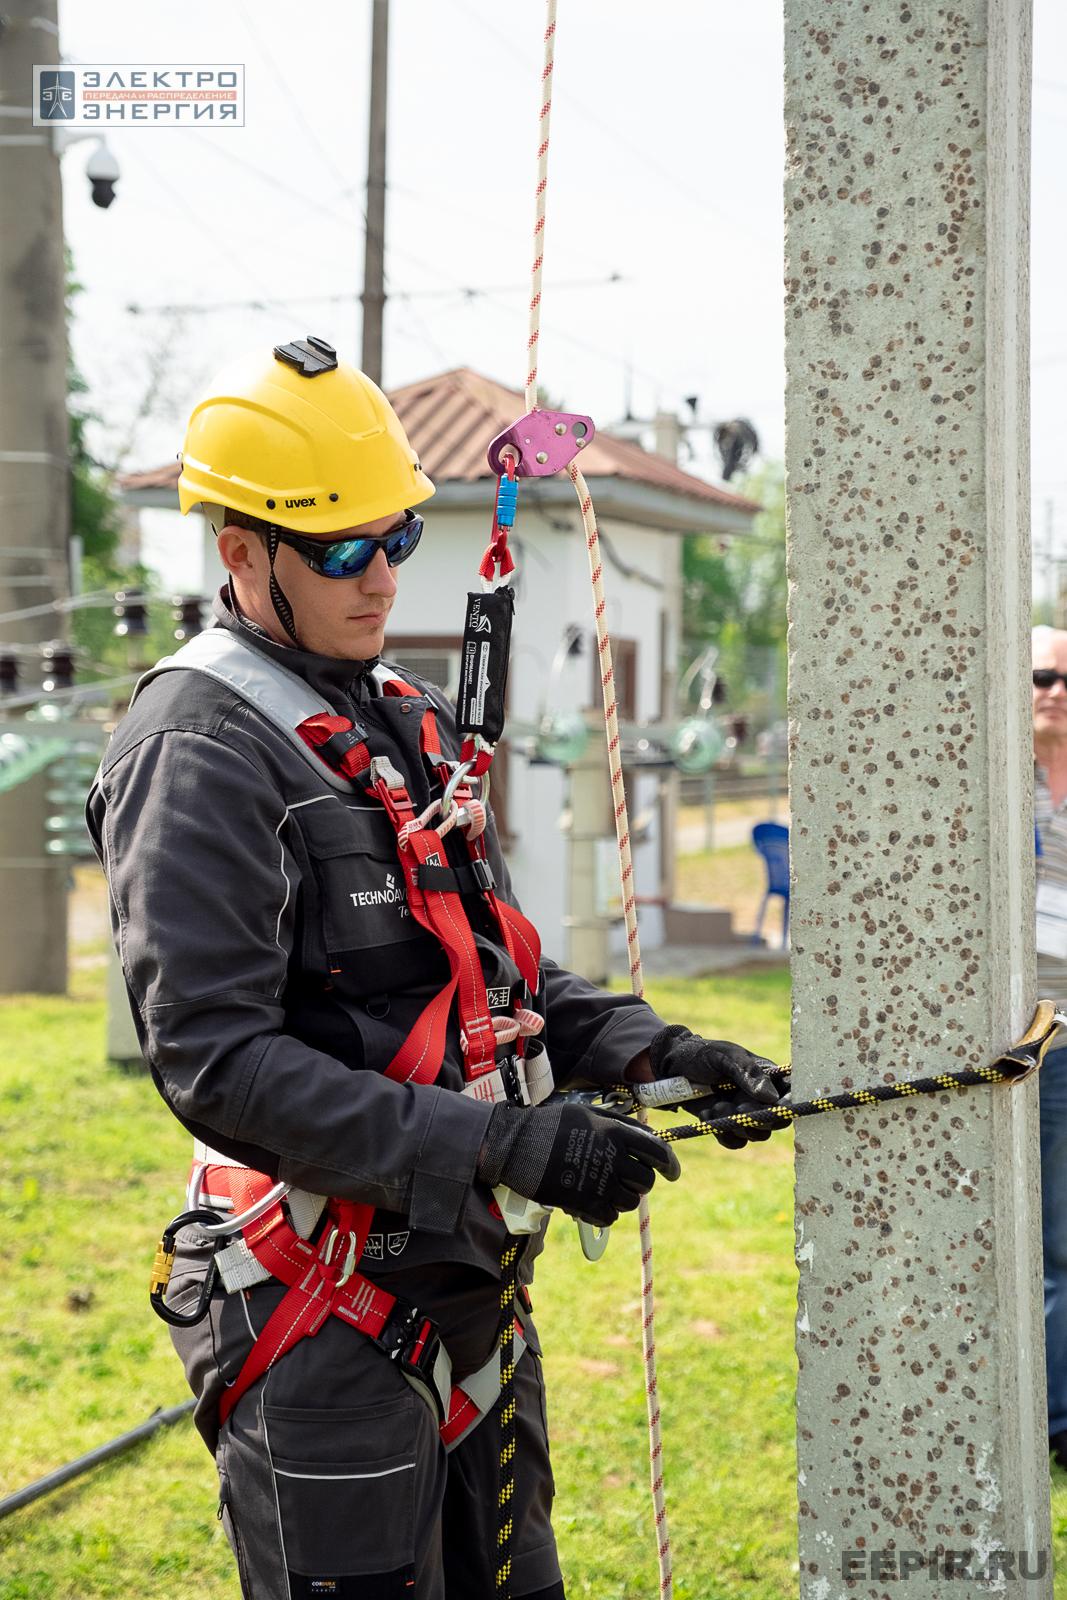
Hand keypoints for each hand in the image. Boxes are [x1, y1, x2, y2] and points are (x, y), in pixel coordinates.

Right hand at [478, 1101, 680, 1227]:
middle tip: (625, 1180)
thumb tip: (650, 1136)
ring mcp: (599, 1183)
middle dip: (639, 1182)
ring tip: (603, 1189)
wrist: (517, 1145)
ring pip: (630, 1202)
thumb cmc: (552, 1125)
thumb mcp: (588, 1113)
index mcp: (617, 1133)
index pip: (658, 1153)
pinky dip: (605, 1213)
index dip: (670, 1166)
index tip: (673, 1174)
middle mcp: (613, 1158)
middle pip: (645, 1181)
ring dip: (621, 1198)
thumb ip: (620, 1124)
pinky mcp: (584, 1204)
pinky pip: (609, 1217)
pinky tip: (592, 1203)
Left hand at [647, 1025, 784, 1148]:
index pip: (791, 1092)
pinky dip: (722, 1133)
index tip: (778, 1107)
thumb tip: (771, 1097)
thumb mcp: (724, 1056)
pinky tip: (707, 1115)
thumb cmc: (700, 1054)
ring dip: (736, 1125)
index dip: (790, 1103)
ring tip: (716, 1107)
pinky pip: (736, 1141)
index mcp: (766, 1075)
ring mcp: (744, 1112)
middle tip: (737, 1109)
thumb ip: (747, 1073)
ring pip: (757, 1134)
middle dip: (758, 1119)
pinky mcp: (727, 1125)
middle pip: (777, 1120)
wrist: (669, 1067)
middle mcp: (760, 1097)